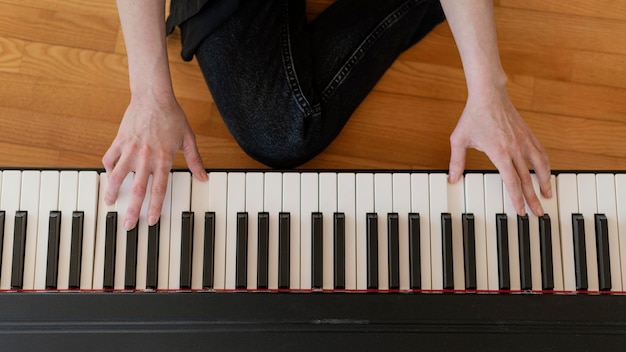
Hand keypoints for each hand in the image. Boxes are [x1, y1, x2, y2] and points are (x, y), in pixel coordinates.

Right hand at [102, 93, 207, 229]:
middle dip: (132, 209)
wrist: (154, 96)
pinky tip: (109, 176)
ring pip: (118, 176)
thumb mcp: (188, 139)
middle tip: (127, 225)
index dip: (154, 207)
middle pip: (137, 189)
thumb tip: (204, 177)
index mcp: (163, 159)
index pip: (159, 189)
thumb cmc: (172, 117)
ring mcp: (130, 149)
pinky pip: (110, 158)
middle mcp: (146, 157)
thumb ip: (194, 160)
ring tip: (109, 204)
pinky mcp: (120, 140)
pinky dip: (108, 168)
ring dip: (113, 192)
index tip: (150, 221)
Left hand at [447, 88, 550, 215]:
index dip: (517, 198)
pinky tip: (546, 173)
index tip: (520, 211)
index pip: (512, 181)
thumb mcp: (459, 139)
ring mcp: (524, 140)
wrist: (489, 94)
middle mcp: (515, 148)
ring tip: (548, 195)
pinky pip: (541, 153)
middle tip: (538, 213)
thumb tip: (452, 178)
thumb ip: (456, 161)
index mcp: (499, 152)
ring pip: (540, 166)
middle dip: (533, 198)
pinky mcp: (528, 134)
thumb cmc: (473, 116)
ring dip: (545, 182)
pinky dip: (545, 165)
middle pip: (528, 179)